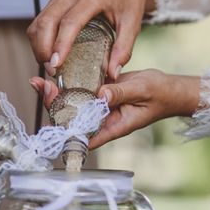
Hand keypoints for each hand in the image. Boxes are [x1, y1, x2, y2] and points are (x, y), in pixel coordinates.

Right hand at [27, 0, 154, 79]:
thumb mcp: (133, 22)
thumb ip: (124, 48)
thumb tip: (113, 74)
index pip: (70, 22)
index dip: (60, 44)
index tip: (56, 64)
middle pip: (47, 22)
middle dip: (44, 49)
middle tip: (52, 71)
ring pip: (39, 21)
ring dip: (39, 45)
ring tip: (49, 66)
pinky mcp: (56, 1)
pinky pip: (40, 20)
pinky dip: (39, 39)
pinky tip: (48, 53)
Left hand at [29, 70, 199, 148]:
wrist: (169, 88)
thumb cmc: (161, 94)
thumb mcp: (143, 90)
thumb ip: (121, 93)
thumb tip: (101, 94)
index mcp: (112, 126)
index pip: (85, 135)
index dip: (66, 130)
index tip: (52, 116)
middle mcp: (103, 119)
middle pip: (73, 119)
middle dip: (55, 105)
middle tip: (43, 86)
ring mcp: (100, 107)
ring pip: (74, 104)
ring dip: (57, 94)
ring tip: (40, 80)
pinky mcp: (101, 94)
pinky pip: (82, 91)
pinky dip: (69, 84)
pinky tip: (56, 73)